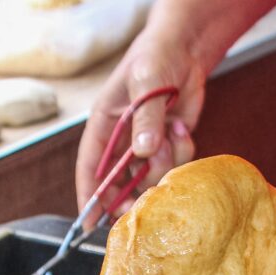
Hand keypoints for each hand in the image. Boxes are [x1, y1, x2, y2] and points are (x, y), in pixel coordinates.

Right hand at [75, 30, 204, 216]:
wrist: (186, 51)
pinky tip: (181, 127)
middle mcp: (122, 141)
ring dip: (164, 164)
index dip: (89, 196)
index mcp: (103, 126)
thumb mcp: (146, 83)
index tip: (89, 224)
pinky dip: (183, 151)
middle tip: (145, 205)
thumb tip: (142, 152)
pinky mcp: (169, 146)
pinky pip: (176, 165)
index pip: (90, 167)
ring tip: (172, 132)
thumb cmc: (155, 58)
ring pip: (151, 176)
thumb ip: (145, 119)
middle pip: (119, 183)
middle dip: (132, 194)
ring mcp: (146, 145)